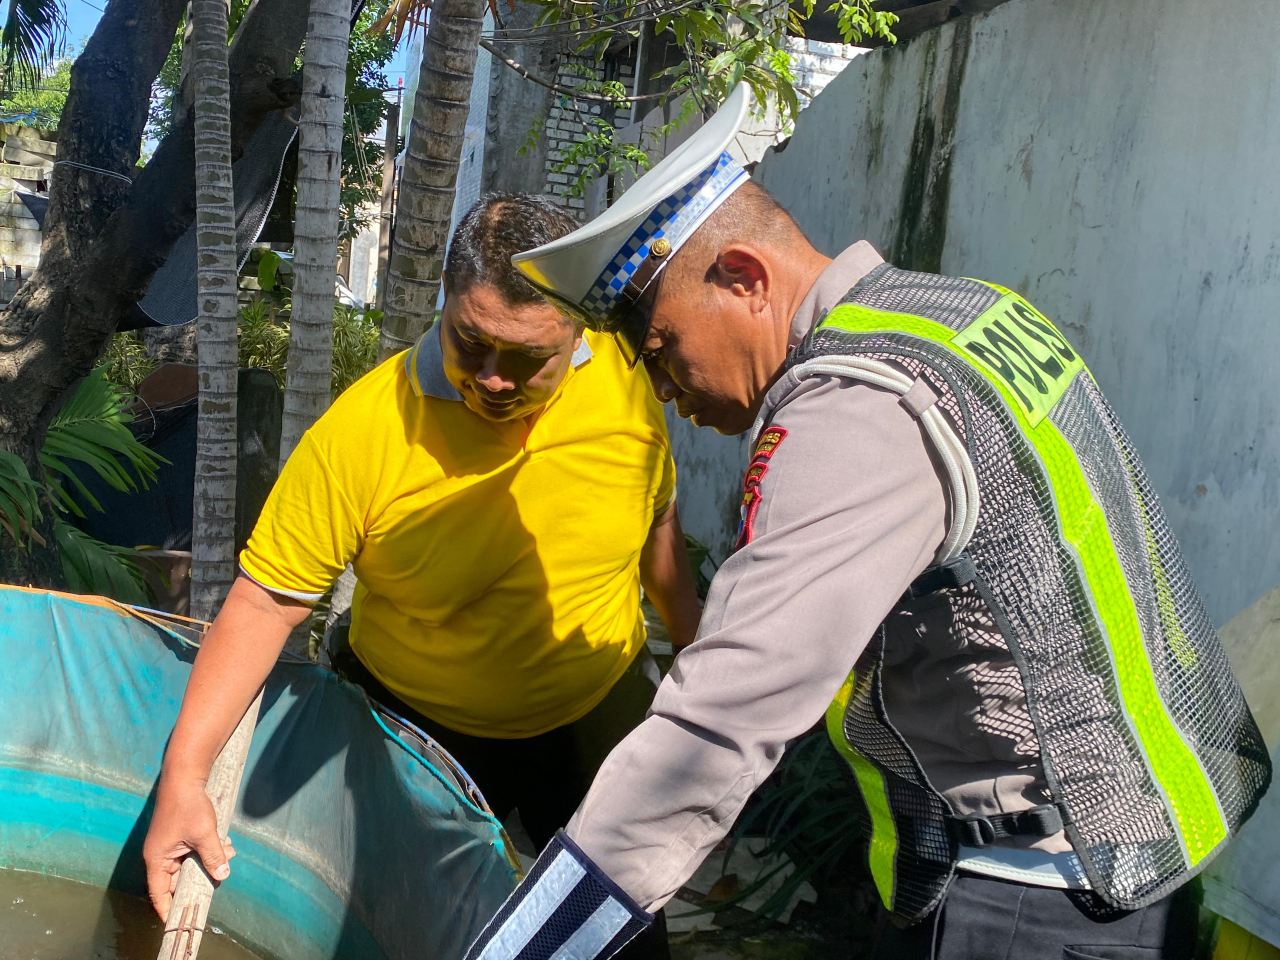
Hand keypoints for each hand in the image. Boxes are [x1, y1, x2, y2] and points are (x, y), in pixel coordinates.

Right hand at [142, 774, 235, 921]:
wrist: (185, 776)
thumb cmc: (188, 805)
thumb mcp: (204, 833)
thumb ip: (213, 856)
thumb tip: (222, 875)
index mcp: (157, 858)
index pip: (159, 892)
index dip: (167, 907)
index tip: (178, 919)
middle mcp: (160, 853)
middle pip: (178, 878)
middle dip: (201, 877)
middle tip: (219, 878)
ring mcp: (169, 843)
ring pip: (190, 861)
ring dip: (209, 859)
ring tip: (229, 854)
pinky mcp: (178, 834)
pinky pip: (193, 849)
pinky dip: (208, 848)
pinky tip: (225, 843)